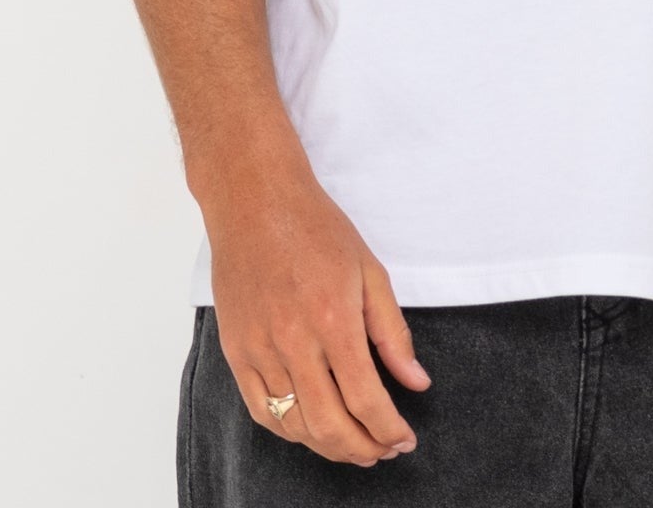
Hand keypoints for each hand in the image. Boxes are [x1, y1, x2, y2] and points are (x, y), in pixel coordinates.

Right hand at [202, 163, 432, 465]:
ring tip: (352, 445)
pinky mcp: (235, 351)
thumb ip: (393, 333)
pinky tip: (309, 429)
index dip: (389, 430)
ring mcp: (259, 349)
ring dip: (327, 446)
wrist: (255, 201)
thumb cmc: (316, 228)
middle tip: (383, 452)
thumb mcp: (370, 270)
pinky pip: (261, 411)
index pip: (366, 400)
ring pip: (294, 425)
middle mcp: (294, 342)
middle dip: (362, 449)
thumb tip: (417, 382)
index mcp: (334, 321)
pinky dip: (288, 430)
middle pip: (329, 425)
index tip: (405, 439)